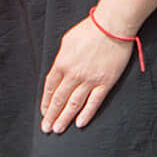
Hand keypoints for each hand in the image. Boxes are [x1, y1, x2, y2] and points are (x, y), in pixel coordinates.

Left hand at [40, 15, 135, 133]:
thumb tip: (59, 71)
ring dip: (64, 118)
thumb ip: (62, 59)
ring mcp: (89, 80)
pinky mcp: (105, 82)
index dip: (46, 101)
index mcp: (62, 63)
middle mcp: (73, 74)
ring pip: (74, 104)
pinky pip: (94, 102)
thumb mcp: (67, 41)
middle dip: (51, 115)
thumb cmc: (90, 29)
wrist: (112, 26)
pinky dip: (86, 114)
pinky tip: (79, 123)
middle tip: (46, 128)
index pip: (50, 87)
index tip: (44, 111)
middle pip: (59, 99)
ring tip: (58, 129)